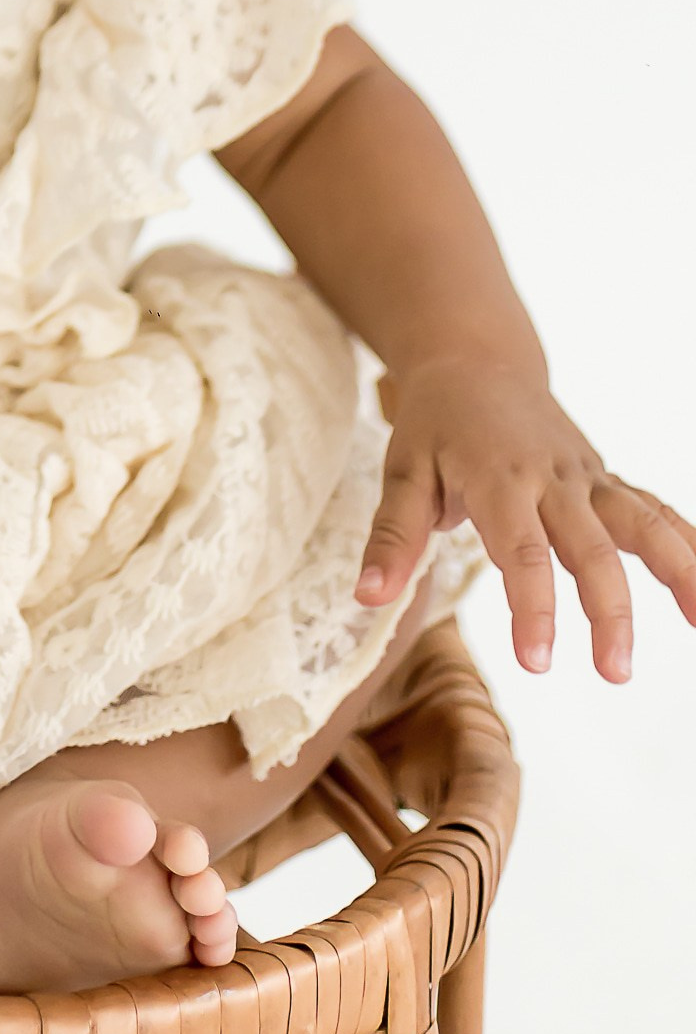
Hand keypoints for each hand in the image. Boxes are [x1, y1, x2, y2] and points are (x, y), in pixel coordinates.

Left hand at [358, 354, 695, 681]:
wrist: (475, 360)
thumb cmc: (434, 422)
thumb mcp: (402, 470)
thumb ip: (392, 538)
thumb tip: (369, 599)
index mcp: (498, 478)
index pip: (521, 551)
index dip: (533, 606)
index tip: (538, 660)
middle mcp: (551, 477)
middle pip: (590, 546)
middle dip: (608, 610)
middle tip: (614, 672)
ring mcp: (585, 476)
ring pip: (641, 520)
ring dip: (675, 569)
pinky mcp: (605, 479)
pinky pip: (653, 509)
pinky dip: (687, 543)